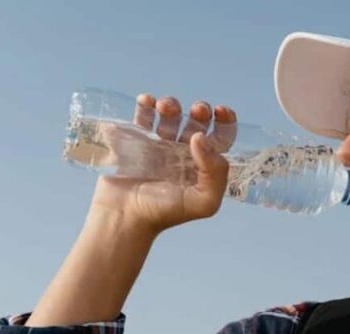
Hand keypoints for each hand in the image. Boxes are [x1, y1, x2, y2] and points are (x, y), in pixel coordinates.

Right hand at [88, 94, 237, 235]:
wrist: (125, 217)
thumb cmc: (165, 213)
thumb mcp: (203, 202)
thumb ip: (215, 173)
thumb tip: (201, 138)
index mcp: (203, 165)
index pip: (220, 138)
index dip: (224, 122)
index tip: (220, 111)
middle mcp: (183, 153)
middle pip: (197, 123)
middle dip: (200, 111)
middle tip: (198, 110)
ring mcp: (159, 145)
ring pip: (171, 116)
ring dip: (172, 105)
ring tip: (165, 107)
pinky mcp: (136, 141)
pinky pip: (143, 116)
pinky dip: (145, 104)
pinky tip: (146, 100)